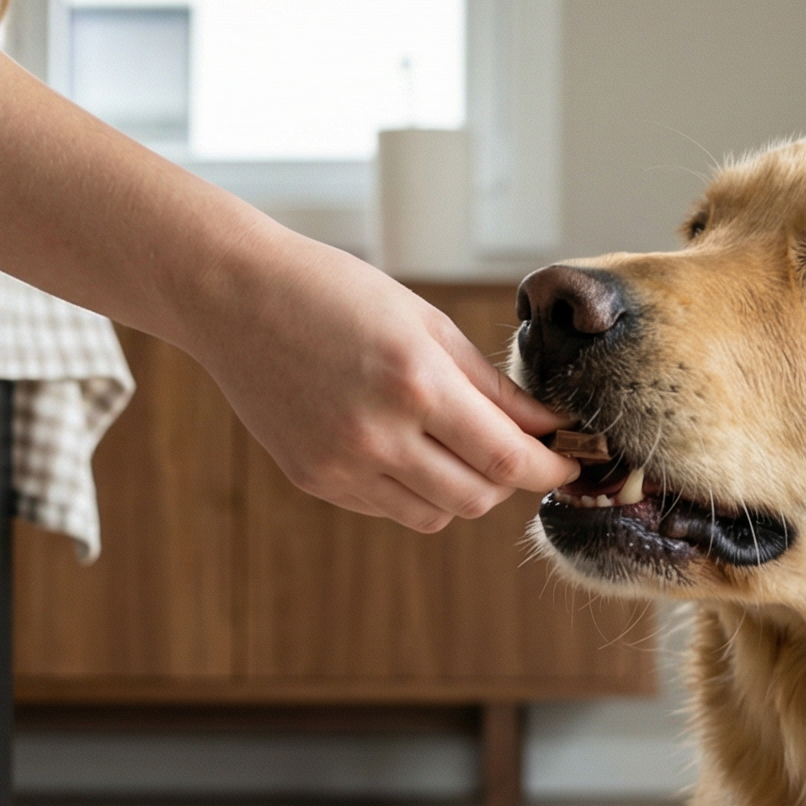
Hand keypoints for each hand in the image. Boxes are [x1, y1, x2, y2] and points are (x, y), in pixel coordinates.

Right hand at [178, 228, 578, 531]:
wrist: (234, 298)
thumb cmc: (335, 292)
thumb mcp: (424, 322)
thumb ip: (489, 384)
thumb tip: (548, 427)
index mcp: (415, 381)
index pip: (509, 458)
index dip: (551, 468)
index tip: (570, 459)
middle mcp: (378, 433)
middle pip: (479, 496)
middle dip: (511, 479)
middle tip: (518, 449)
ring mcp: (341, 464)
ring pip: (437, 513)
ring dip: (464, 489)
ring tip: (457, 444)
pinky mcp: (315, 480)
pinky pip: (390, 507)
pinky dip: (415, 488)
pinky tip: (405, 445)